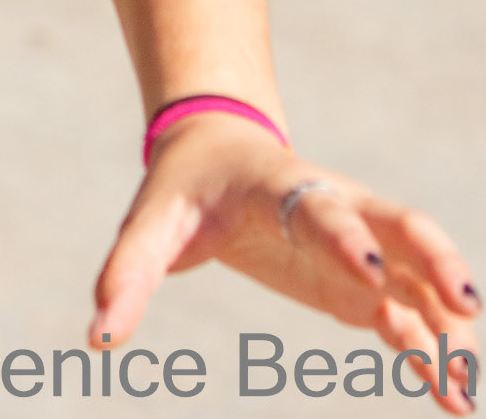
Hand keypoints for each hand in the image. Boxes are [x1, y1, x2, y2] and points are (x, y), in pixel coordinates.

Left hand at [92, 119, 480, 413]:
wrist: (218, 150)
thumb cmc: (185, 185)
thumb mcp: (152, 221)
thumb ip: (128, 271)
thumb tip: (96, 336)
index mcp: (283, 185)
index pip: (323, 207)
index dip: (346, 237)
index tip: (369, 273)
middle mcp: (335, 208)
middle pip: (399, 224)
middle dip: (434, 260)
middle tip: (464, 306)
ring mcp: (358, 244)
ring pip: (418, 275)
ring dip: (448, 323)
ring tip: (469, 390)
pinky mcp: (363, 281)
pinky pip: (410, 312)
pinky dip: (435, 349)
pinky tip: (454, 395)